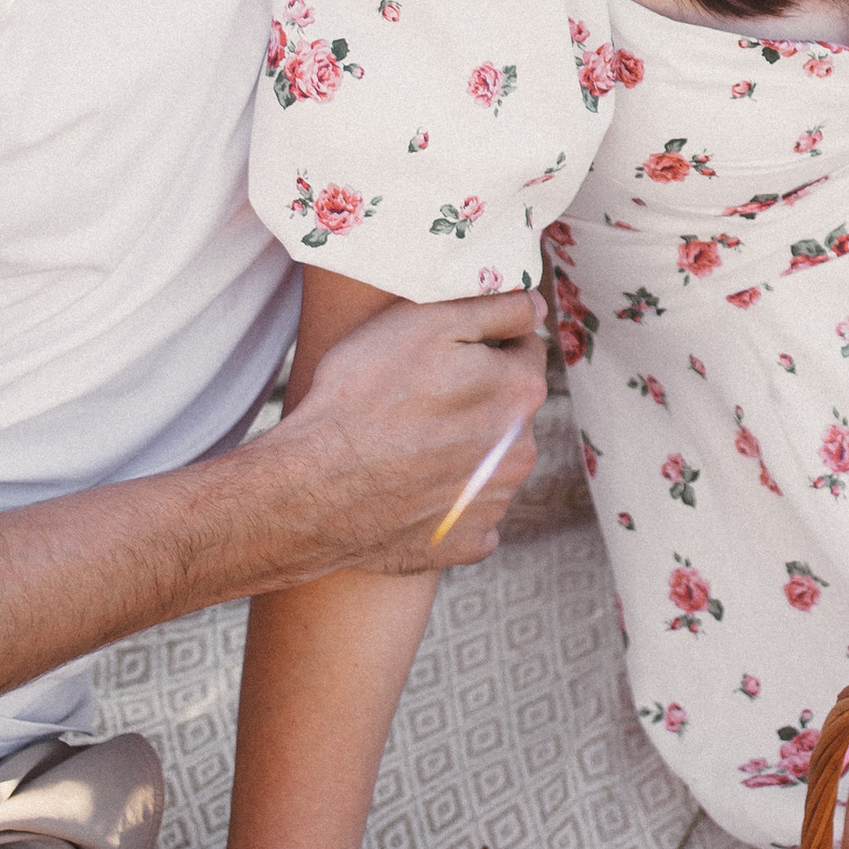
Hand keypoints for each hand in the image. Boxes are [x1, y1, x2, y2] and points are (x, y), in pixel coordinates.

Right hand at [260, 288, 545, 578]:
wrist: (312, 488)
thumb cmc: (363, 394)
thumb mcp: (427, 321)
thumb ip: (497, 308)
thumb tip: (536, 304)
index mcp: (520, 392)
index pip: (523, 350)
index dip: (482, 344)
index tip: (440, 353)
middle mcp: (521, 452)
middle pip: (507, 409)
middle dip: (475, 398)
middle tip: (416, 398)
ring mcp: (495, 503)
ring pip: (490, 461)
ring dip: (462, 450)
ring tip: (407, 445)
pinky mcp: (466, 544)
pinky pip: (468, 513)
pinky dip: (446, 501)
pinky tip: (410, 489)